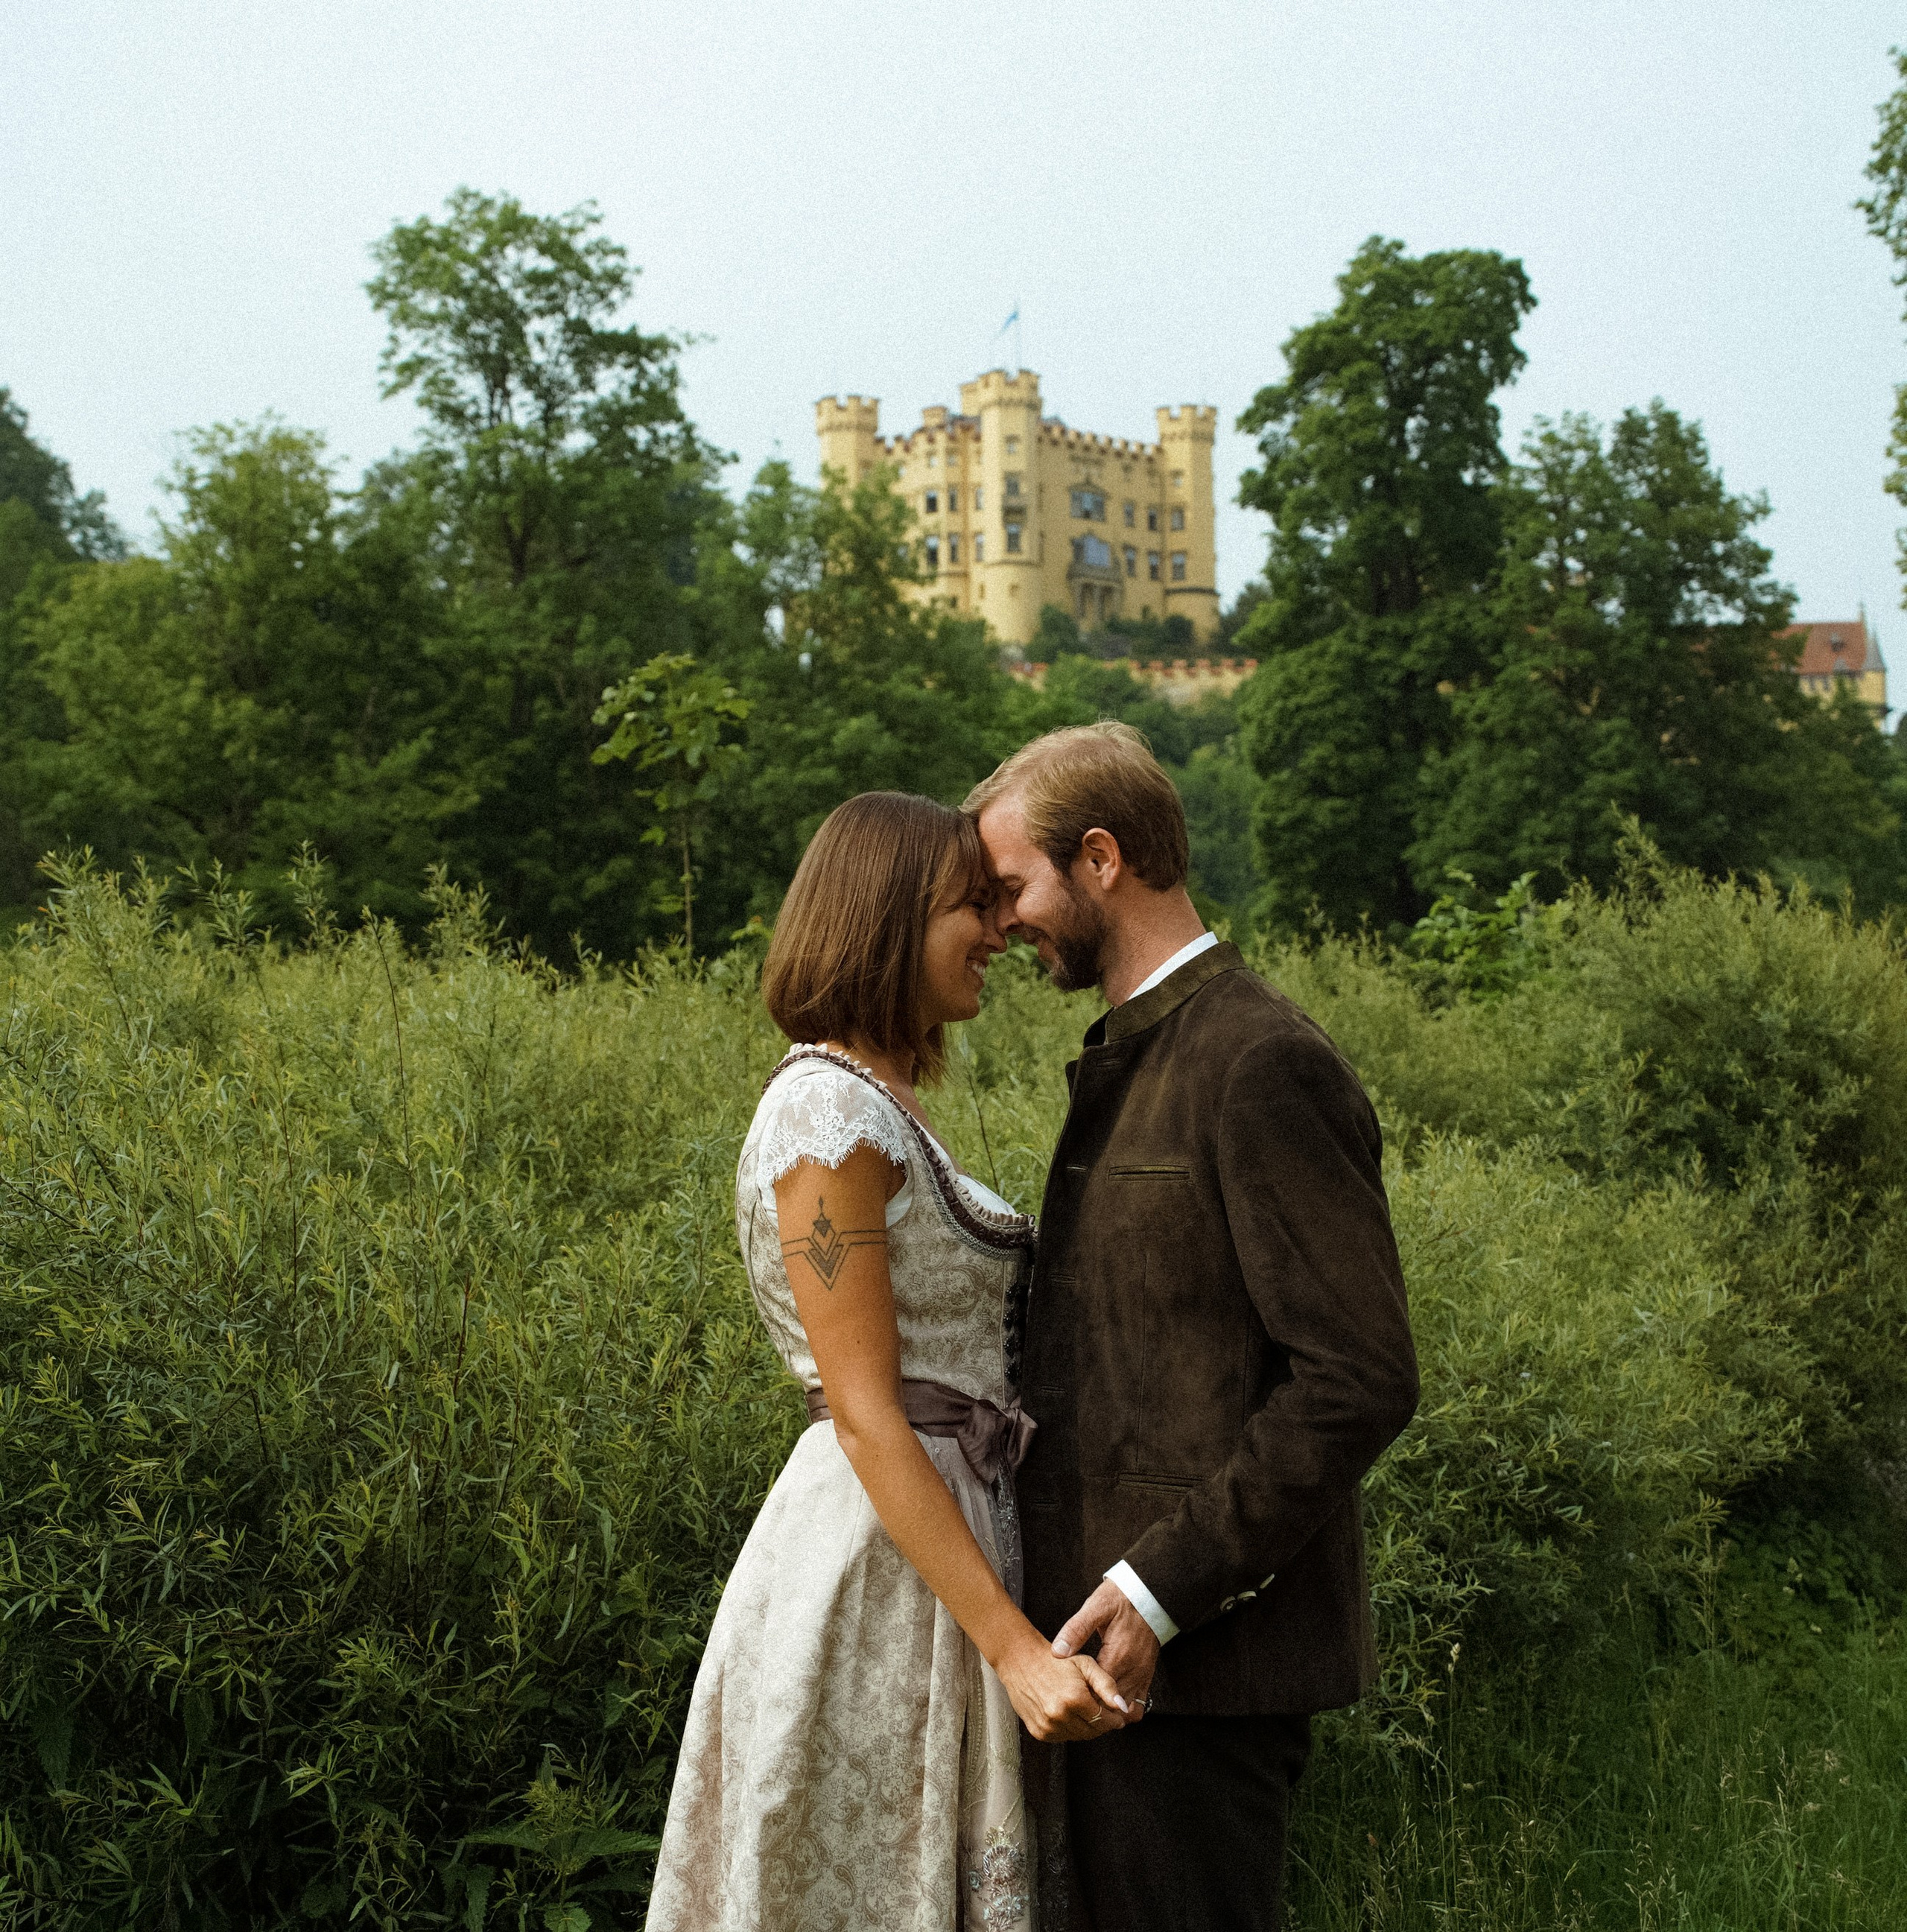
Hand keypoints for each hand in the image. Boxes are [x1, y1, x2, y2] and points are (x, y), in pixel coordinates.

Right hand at [995, 1630, 1129, 1742]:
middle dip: (1101, 1724)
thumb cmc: (1055, 1661)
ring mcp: (1048, 1726)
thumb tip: (1123, 1708)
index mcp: (1074, 1698)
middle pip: (1093, 1732)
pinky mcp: (1039, 1732)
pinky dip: (1070, 1729)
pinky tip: (1068, 1713)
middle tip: (1102, 1712)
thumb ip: (1107, 1686)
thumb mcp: (1086, 1665)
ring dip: (1086, 1727)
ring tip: (1083, 1709)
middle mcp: (1060, 1715)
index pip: (1104, 1721)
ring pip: (1079, 1737)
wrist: (1022, 1661)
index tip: (1117, 1715)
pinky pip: (1063, 1738)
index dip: (1114, 1719)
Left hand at [1052, 1579, 1160, 1717]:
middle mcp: (1132, 1671)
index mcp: (1117, 1656)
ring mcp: (1142, 1676)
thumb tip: (1057, 1651)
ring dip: (1107, 1712)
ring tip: (1088, 1706)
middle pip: (1111, 1706)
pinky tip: (1107, 1702)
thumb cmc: (1120, 1599)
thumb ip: (1076, 1630)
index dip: (1081, 1698)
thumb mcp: (1096, 1607)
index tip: (1066, 1696)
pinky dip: (1124, 1709)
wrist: (1149, 1594)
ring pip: (1125, 1710)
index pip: (1098, 1693)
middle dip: (1093, 1709)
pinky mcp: (1146, 1676)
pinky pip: (1138, 1706)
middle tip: (1073, 1706)